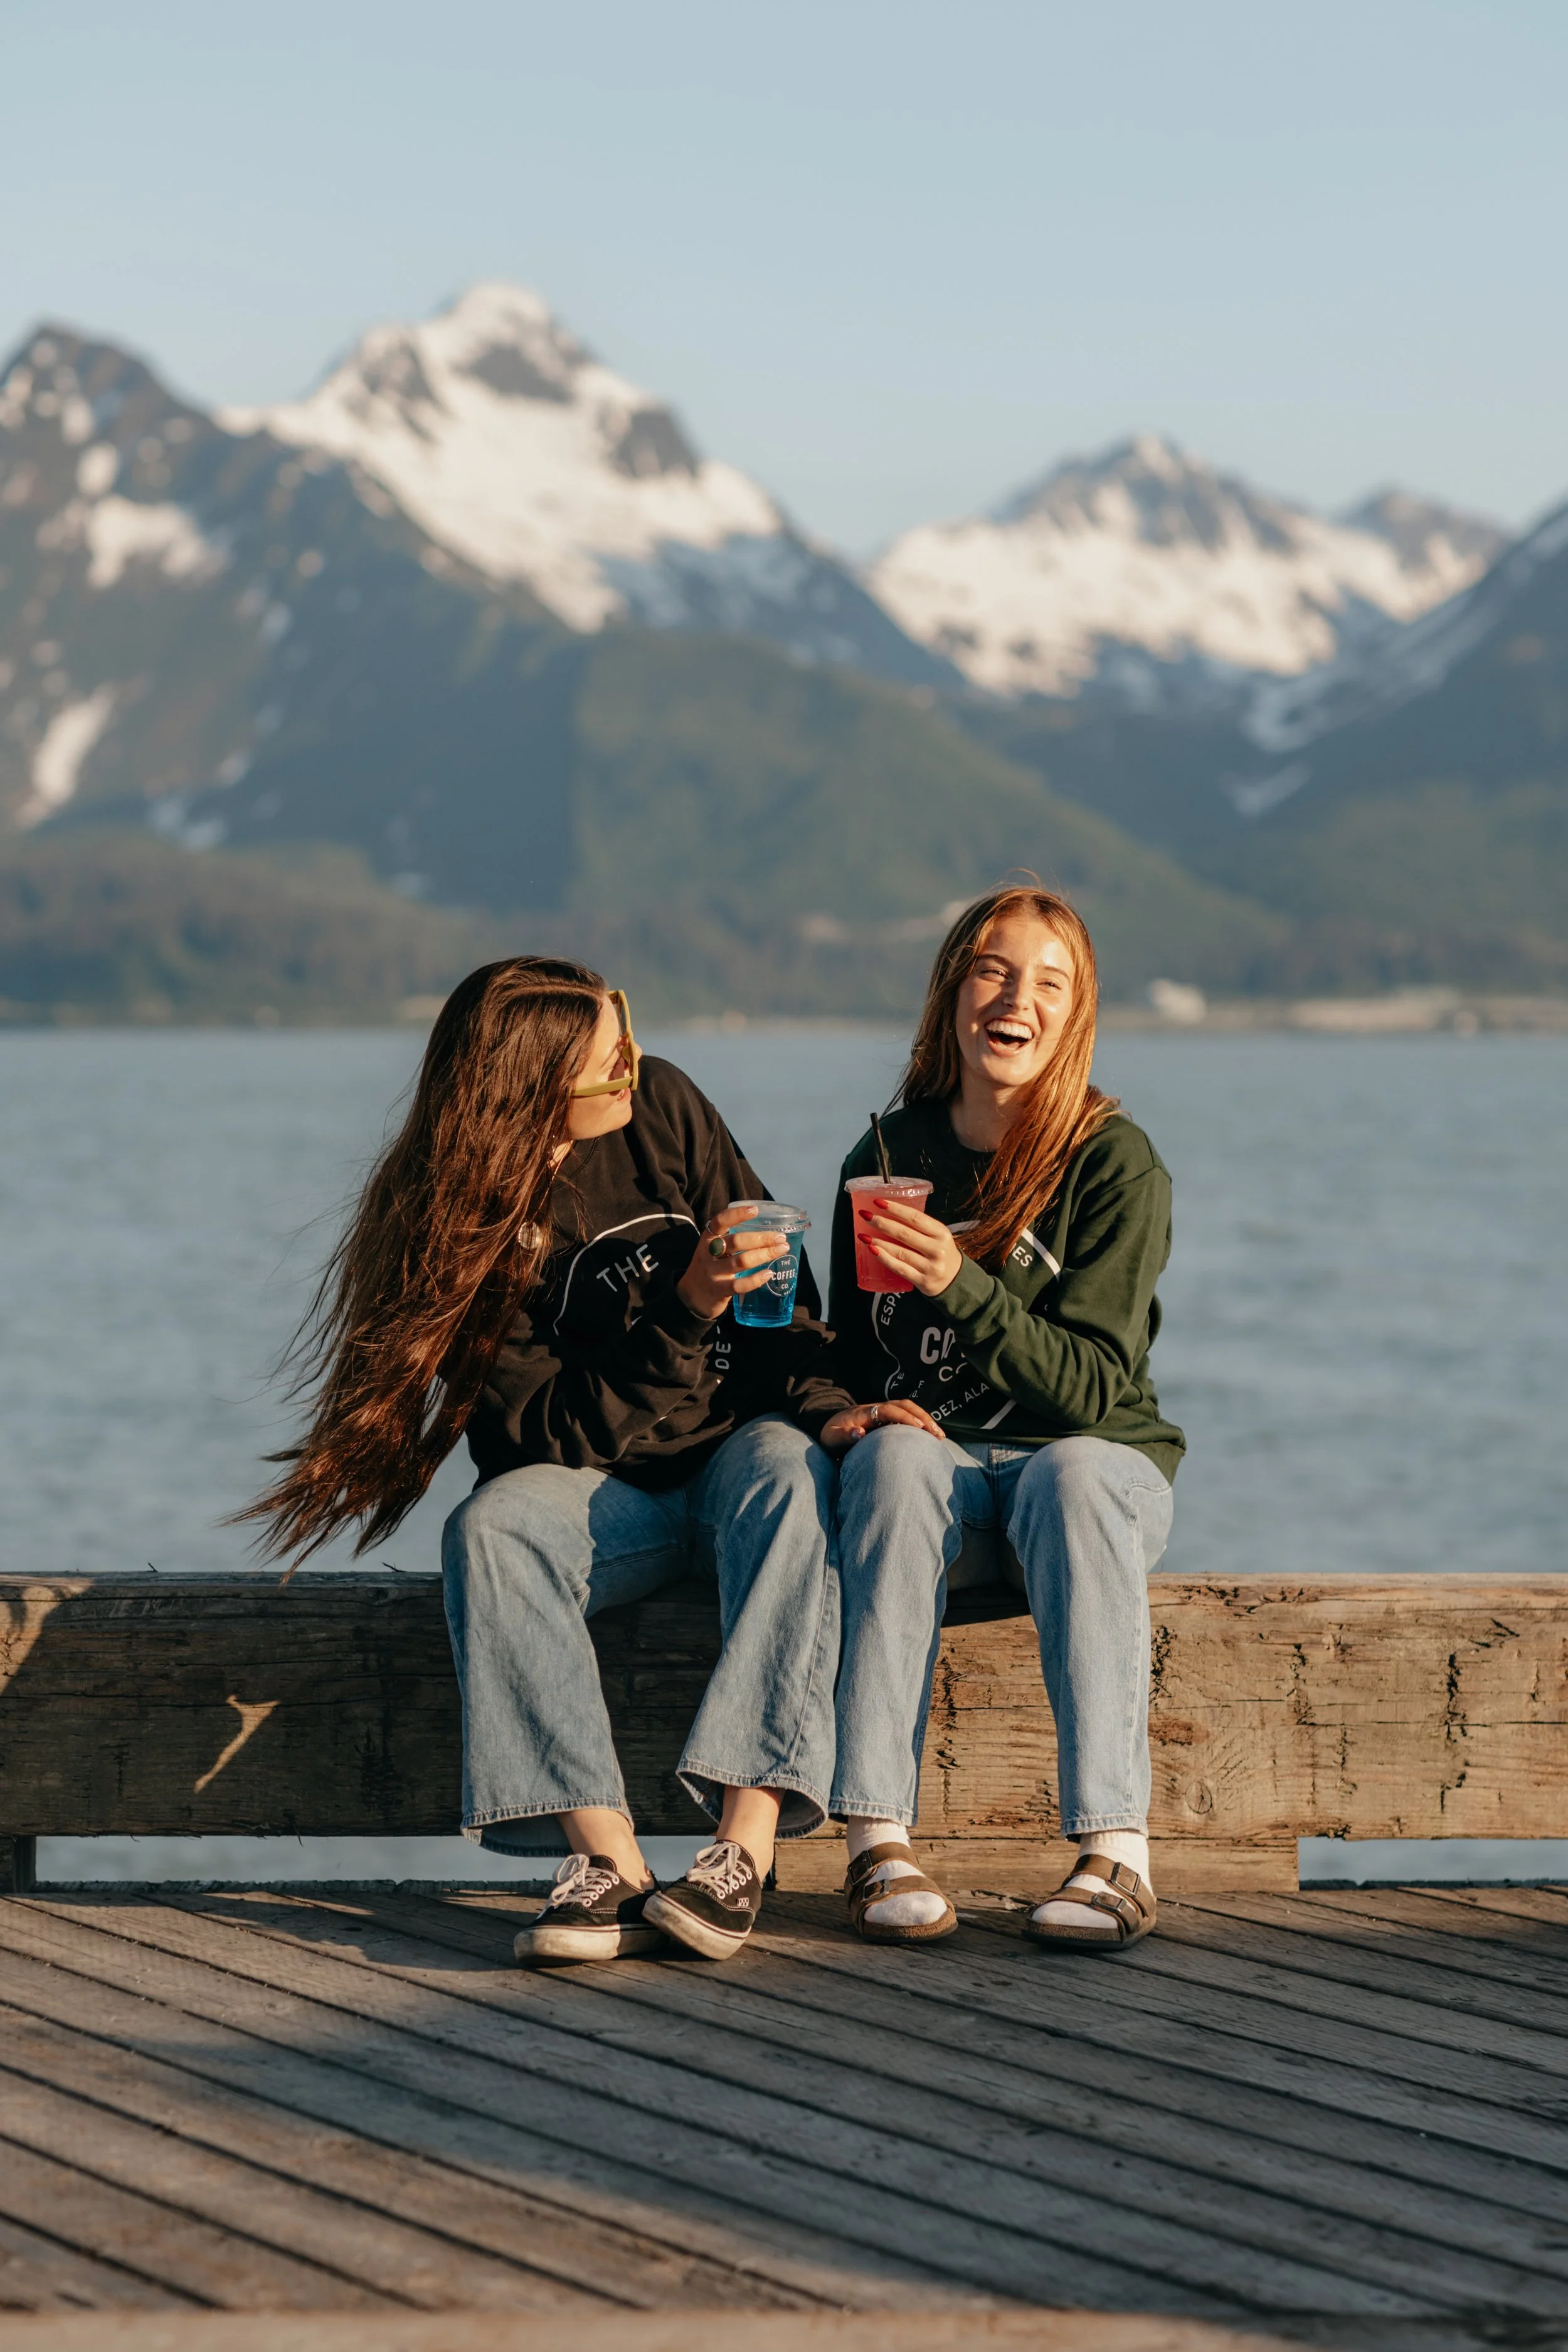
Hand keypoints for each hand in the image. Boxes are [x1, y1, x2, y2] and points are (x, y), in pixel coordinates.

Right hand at [677, 1206, 787, 1321]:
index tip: (755, 1210)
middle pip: (736, 1241)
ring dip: (765, 1254)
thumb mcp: (712, 1250)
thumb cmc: (710, 1267)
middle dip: (762, 1238)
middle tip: (781, 1237)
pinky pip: (740, 1285)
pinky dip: (756, 1279)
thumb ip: (730, 1240)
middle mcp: (709, 1254)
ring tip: (781, 1250)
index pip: (720, 1222)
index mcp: (707, 1239)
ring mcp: (713, 1273)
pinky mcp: (719, 1290)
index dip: (736, 1215)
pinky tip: (769, 1274)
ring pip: (741, 1261)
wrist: (692, 1296)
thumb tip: (765, 1230)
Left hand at [819, 1397, 945, 1450]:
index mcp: (864, 1412)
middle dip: (922, 1417)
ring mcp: (882, 1412)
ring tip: (939, 1435)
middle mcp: (877, 1409)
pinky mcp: (886, 1419)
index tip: (919, 1428)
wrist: (827, 1426)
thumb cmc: (830, 1434)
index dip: (904, 1417)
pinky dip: (920, 1423)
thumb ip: (844, 1436)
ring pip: (908, 1409)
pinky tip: (930, 1436)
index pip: (889, 1410)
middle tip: (937, 1433)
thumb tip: (860, 1433)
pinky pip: (906, 1416)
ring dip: (925, 1419)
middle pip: (903, 1405)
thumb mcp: (831, 1438)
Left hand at [862, 1201, 963, 1296]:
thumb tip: (890, 1213)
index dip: (895, 1209)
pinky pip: (899, 1268)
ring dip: (878, 1242)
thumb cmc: (942, 1253)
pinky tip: (873, 1251)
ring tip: (864, 1235)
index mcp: (941, 1233)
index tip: (878, 1202)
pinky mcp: (922, 1281)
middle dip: (881, 1223)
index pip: (915, 1217)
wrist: (956, 1281)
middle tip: (866, 1216)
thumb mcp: (939, 1236)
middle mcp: (937, 1249)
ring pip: (899, 1251)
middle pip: (904, 1233)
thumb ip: (920, 1226)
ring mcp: (930, 1266)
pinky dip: (884, 1258)